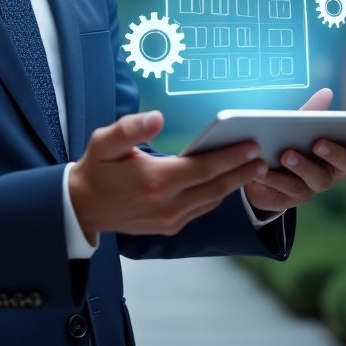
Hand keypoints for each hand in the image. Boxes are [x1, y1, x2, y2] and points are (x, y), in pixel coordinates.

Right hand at [68, 110, 269, 239]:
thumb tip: (157, 118)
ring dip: (233, 185)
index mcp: (155, 181)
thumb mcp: (104, 142)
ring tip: (252, 169)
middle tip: (262, 158)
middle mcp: (167, 204)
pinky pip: (201, 209)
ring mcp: (169, 219)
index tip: (251, 145)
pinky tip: (226, 183)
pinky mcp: (169, 227)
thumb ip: (131, 128)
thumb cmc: (96, 169)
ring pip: (211, 201)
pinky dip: (217, 196)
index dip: (230, 157)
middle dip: (241, 172)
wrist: (83, 207)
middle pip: (215, 187)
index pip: (203, 168)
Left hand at [244, 88, 345, 213]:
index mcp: (338, 151)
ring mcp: (314, 186)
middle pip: (345, 165)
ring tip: (285, 155)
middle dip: (334, 153)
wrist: (257, 170)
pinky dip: (275, 178)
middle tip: (318, 143)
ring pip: (316, 179)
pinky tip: (262, 169)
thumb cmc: (285, 142)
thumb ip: (311, 112)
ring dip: (302, 166)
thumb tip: (327, 93)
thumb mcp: (295, 125)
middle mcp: (331, 171)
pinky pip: (288, 189)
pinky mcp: (293, 198)